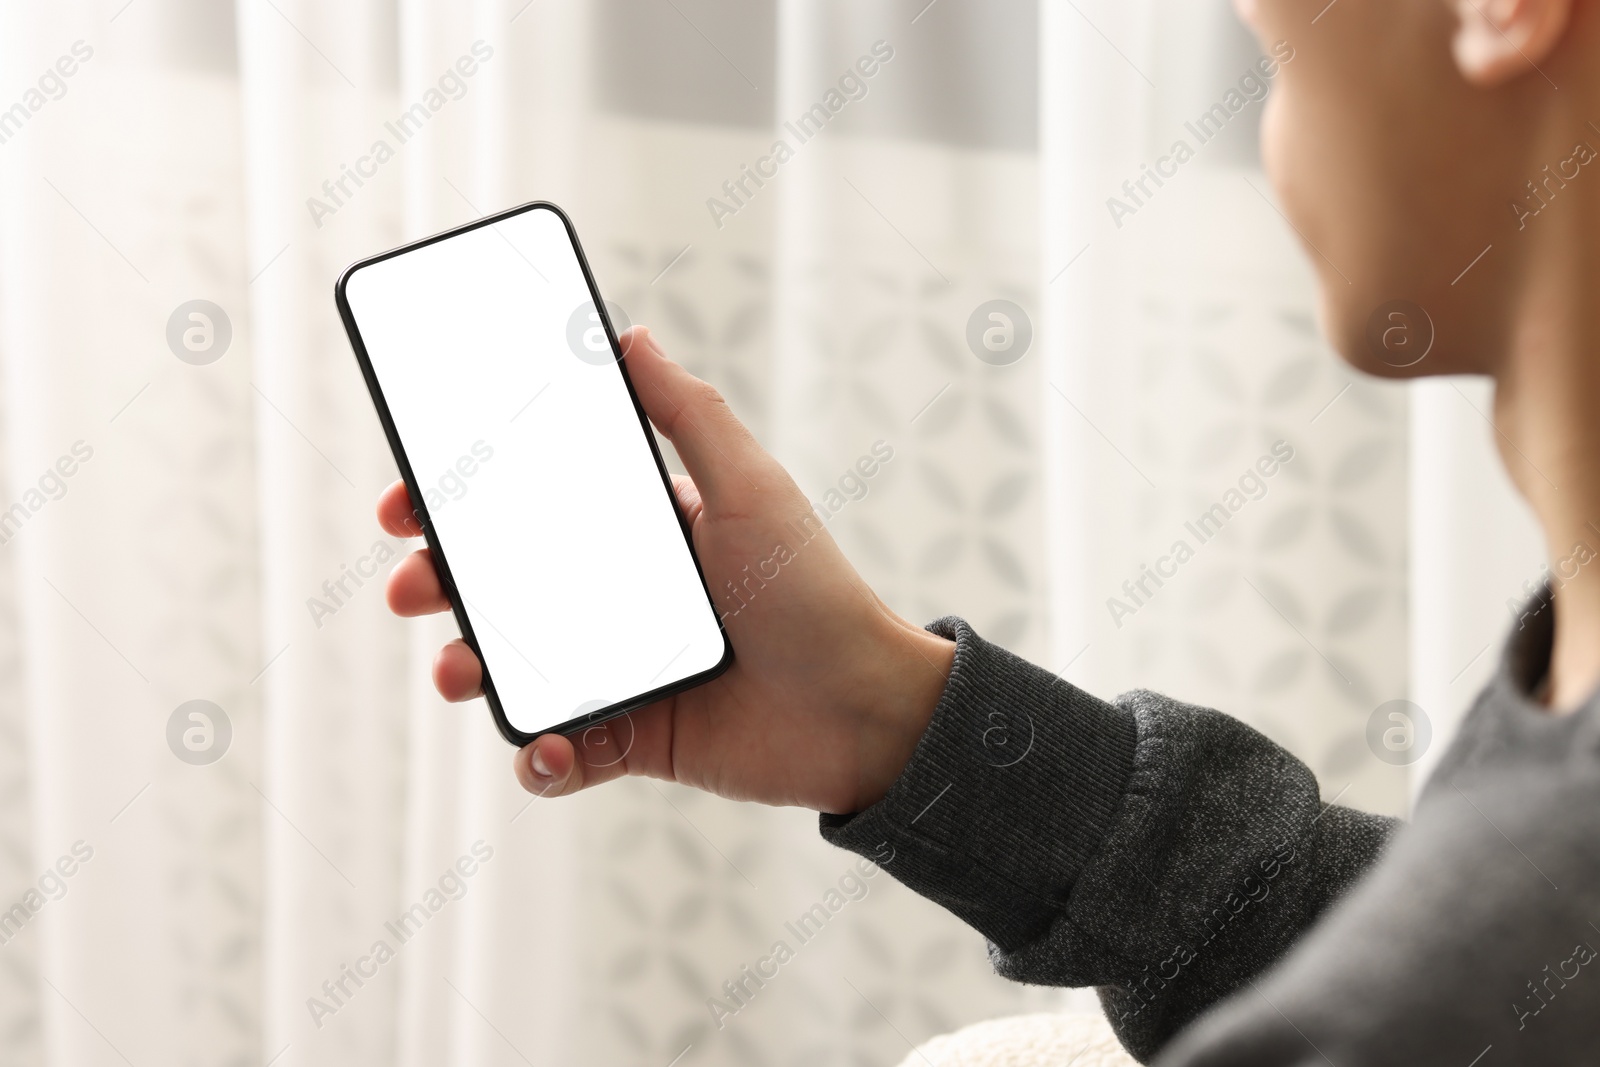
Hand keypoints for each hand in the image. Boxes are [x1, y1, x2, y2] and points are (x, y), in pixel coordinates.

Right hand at [378, 326, 954, 812]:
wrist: (864, 711)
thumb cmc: (815, 591)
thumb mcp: (751, 488)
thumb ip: (688, 416)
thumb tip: (628, 335)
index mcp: (640, 535)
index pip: (531, 509)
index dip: (463, 503)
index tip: (409, 496)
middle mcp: (619, 601)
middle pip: (503, 588)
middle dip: (441, 583)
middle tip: (410, 585)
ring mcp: (621, 672)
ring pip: (516, 670)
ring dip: (471, 668)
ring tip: (461, 670)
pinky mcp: (634, 740)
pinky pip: (563, 751)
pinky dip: (541, 757)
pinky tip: (545, 748)